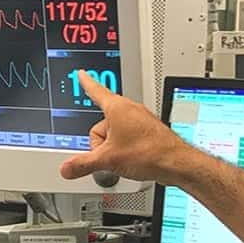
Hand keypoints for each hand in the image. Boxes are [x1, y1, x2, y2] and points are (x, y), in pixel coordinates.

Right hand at [59, 71, 199, 183]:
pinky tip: (132, 159)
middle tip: (109, 156)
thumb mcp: (108, 160)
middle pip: (101, 124)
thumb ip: (83, 164)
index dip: (87, 83)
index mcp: (117, 108)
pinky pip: (128, 137)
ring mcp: (140, 120)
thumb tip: (67, 168)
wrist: (175, 162)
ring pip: (115, 132)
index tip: (82, 74)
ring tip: (124, 159)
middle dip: (101, 143)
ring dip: (114, 147)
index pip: (96, 91)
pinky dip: (125, 148)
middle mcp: (130, 110)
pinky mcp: (147, 131)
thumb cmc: (149, 152)